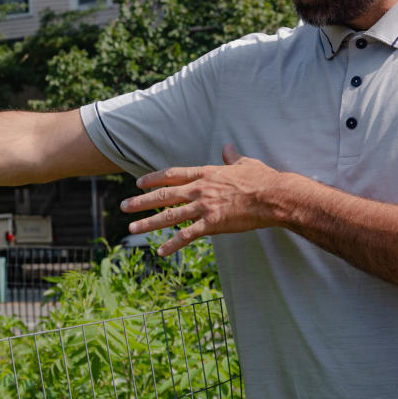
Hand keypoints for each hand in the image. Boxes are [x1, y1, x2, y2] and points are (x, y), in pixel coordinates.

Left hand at [121, 143, 279, 255]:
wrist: (274, 197)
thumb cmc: (263, 179)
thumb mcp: (245, 163)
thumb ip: (232, 157)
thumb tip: (228, 147)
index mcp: (206, 173)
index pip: (172, 174)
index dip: (153, 178)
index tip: (138, 183)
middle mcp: (200, 189)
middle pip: (164, 195)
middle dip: (141, 201)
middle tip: (123, 206)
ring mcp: (204, 207)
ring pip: (169, 216)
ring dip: (148, 223)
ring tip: (131, 228)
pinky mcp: (212, 224)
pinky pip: (187, 236)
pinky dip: (173, 244)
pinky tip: (160, 251)